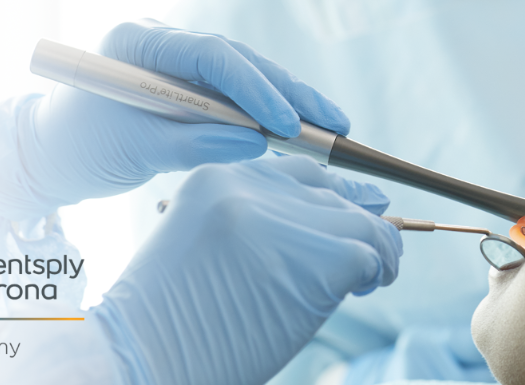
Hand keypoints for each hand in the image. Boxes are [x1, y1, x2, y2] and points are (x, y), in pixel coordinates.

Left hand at [0, 19, 349, 219]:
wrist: (50, 155)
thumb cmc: (78, 147)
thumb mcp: (131, 149)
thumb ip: (191, 144)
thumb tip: (255, 145)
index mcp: (139, 42)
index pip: (211, 55)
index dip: (255, 89)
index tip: (287, 125)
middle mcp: (164, 42)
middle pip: (239, 61)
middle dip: (288, 93)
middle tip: (333, 122)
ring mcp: (179, 61)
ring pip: (246, 76)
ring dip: (289, 101)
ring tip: (333, 126)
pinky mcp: (191, 85)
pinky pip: (238, 95)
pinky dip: (269, 113)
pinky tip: (304, 125)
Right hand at [91, 155, 401, 384]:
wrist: (144, 355)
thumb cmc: (169, 322)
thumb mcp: (202, 247)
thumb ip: (254, 225)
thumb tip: (323, 233)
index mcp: (218, 177)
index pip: (294, 170)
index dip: (332, 191)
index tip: (356, 207)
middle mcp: (253, 186)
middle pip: (330, 192)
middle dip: (359, 218)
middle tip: (379, 247)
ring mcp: (287, 217)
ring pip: (359, 220)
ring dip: (378, 247)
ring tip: (378, 273)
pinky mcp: (320, 254)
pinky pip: (370, 251)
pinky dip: (380, 268)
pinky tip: (371, 284)